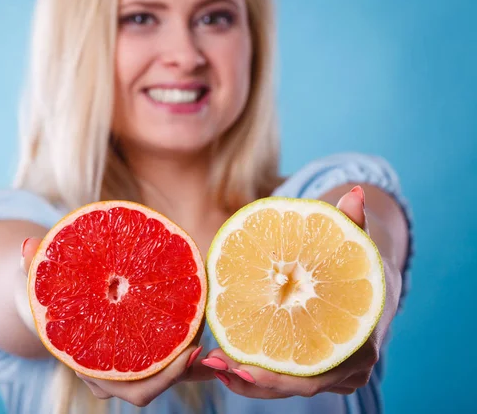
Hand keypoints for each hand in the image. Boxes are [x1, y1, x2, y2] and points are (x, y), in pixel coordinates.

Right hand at [20, 238, 213, 406]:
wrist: (49, 303)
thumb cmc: (44, 297)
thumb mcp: (37, 282)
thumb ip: (32, 264)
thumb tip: (28, 243)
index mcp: (96, 368)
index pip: (138, 389)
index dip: (165, 377)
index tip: (190, 352)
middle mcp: (118, 371)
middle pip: (167, 381)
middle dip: (194, 365)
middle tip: (215, 337)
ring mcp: (133, 359)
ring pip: (175, 368)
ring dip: (200, 353)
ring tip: (222, 325)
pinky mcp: (145, 344)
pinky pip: (174, 349)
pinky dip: (192, 336)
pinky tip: (208, 308)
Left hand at [201, 186, 402, 397]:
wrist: (369, 284)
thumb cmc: (355, 262)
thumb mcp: (352, 243)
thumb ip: (350, 222)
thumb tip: (354, 191)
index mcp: (356, 344)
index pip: (310, 374)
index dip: (274, 375)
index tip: (238, 365)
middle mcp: (346, 369)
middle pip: (291, 386)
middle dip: (250, 378)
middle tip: (213, 361)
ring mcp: (331, 374)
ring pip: (283, 387)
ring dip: (245, 378)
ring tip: (210, 361)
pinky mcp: (313, 369)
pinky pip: (280, 380)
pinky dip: (253, 374)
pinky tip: (222, 361)